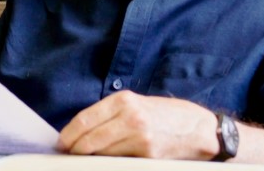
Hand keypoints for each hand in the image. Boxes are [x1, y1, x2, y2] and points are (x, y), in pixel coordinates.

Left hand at [57, 90, 218, 159]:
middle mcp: (131, 118)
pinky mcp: (147, 158)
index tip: (62, 142)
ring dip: (90, 158)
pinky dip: (108, 162)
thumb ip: (112, 114)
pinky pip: (117, 162)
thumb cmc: (169, 115)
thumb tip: (82, 130)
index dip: (68, 135)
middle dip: (75, 150)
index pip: (84, 121)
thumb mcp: (139, 104)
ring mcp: (139, 140)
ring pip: (100, 154)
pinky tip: (106, 161)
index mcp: (125, 101)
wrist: (201, 130)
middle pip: (88, 140)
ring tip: (85, 158)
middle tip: (69, 154)